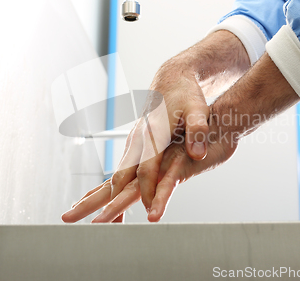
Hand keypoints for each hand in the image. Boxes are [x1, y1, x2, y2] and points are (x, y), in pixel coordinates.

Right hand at [62, 31, 250, 222]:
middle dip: (110, 198)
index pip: (147, 168)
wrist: (171, 79)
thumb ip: (198, 131)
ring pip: (118, 171)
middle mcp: (138, 138)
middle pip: (121, 173)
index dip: (147, 190)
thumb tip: (197, 154)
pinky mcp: (135, 141)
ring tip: (101, 215)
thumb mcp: (198, 109)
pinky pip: (122, 167)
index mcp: (153, 133)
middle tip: (102, 220)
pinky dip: (115, 184)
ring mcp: (134, 139)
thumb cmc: (186, 95)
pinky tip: (113, 196)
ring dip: (108, 193)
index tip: (149, 210)